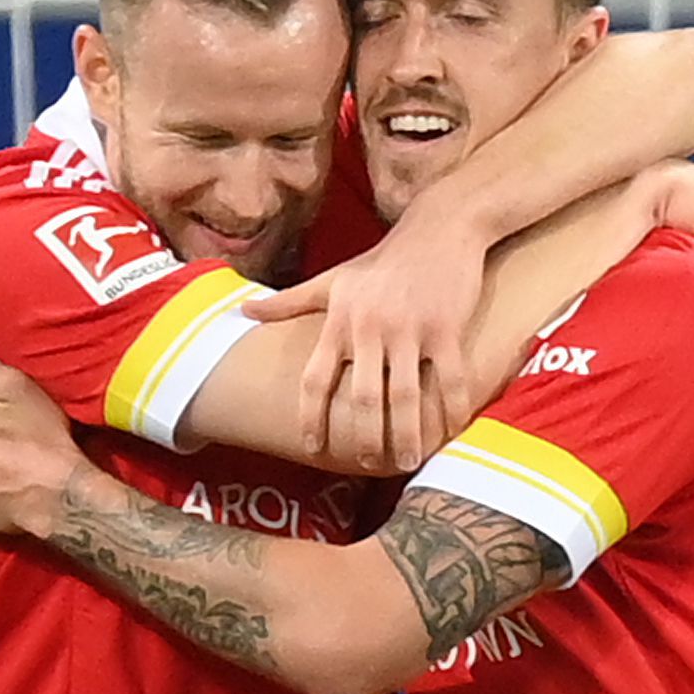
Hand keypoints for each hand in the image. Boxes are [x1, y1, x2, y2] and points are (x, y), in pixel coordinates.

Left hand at [244, 215, 488, 468]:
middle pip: (362, 398)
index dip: (312, 417)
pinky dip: (450, 411)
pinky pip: (449, 381)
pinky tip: (450, 432)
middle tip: (365, 463)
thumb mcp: (333, 278)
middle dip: (363, 438)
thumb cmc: (383, 261)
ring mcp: (411, 330)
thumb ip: (290, 301)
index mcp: (340, 320)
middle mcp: (370, 327)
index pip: (317, 378)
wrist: (438, 229)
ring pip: (405, 396)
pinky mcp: (447, 329)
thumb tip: (243, 312)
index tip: (312, 447)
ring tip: (406, 461)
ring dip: (407, 436)